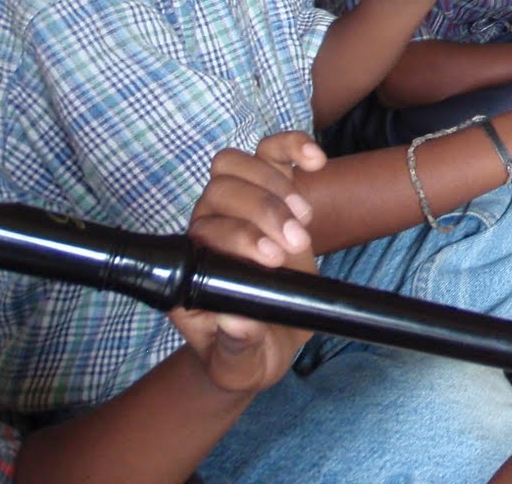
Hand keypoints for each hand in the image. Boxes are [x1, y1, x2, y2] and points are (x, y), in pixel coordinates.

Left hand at [170, 131, 326, 395]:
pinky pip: (271, 151)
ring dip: (275, 184)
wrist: (268, 340)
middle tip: (298, 244)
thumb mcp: (241, 365)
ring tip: (305, 219)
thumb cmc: (248, 354)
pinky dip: (292, 146)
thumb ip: (237, 347)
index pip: (205, 233)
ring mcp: (236, 206)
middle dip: (262, 211)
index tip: (274, 260)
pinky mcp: (270, 191)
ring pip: (237, 164)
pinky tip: (316, 161)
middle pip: (220, 190)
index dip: (238, 238)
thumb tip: (236, 319)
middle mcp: (207, 229)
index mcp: (194, 268)